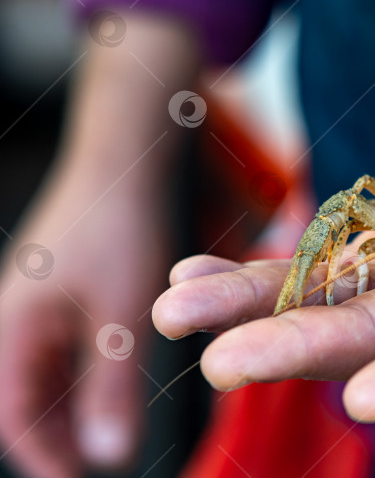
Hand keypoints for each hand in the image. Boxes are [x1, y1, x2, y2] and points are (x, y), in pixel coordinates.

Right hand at [0, 168, 170, 477]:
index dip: (47, 458)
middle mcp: (14, 321)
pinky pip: (54, 351)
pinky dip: (76, 379)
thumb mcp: (124, 315)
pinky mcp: (55, 294)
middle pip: (22, 401)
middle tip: (97, 464)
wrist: (124, 164)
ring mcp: (33, 306)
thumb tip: (109, 454)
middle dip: (54, 440)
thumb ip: (111, 386)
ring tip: (102, 438)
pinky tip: (105, 388)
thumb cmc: (123, 229)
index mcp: (15, 330)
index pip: (16, 417)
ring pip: (39, 378)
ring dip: (66, 412)